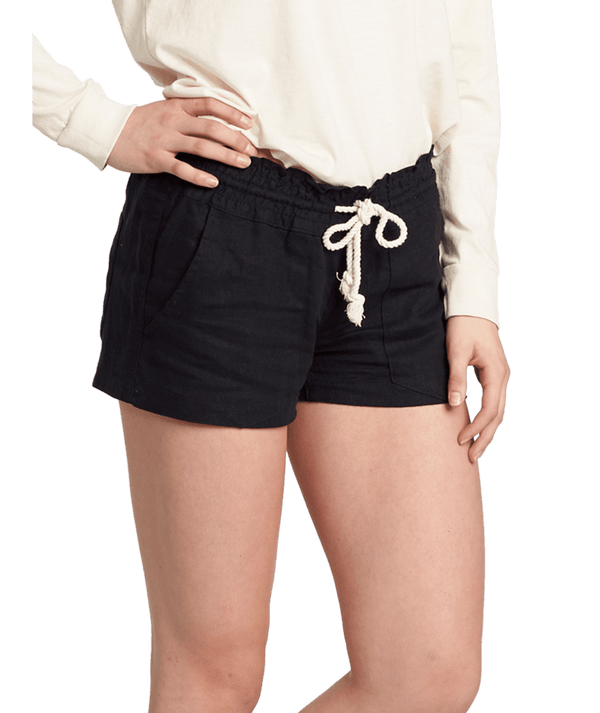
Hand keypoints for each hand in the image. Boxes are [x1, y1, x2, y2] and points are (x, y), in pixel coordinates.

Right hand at [106, 97, 258, 186]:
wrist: (108, 131)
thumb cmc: (142, 123)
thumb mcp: (164, 110)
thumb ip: (187, 113)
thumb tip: (217, 120)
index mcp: (177, 106)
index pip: (210, 104)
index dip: (232, 112)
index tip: (249, 122)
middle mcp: (173, 121)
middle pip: (212, 128)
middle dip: (236, 139)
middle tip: (252, 151)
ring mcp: (164, 140)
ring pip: (201, 147)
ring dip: (226, 156)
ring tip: (243, 164)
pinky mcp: (156, 159)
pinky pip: (182, 169)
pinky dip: (199, 176)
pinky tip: (214, 182)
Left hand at [446, 315, 510, 462]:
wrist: (472, 307)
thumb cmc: (462, 327)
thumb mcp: (455, 352)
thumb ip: (455, 378)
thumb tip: (455, 404)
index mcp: (496, 374)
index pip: (489, 410)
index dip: (476, 428)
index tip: (460, 441)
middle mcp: (502, 377)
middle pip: (497, 416)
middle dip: (484, 437)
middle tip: (470, 457)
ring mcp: (500, 376)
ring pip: (497, 410)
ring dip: (486, 430)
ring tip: (473, 448)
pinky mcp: (493, 374)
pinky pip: (493, 402)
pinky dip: (486, 417)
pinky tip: (476, 427)